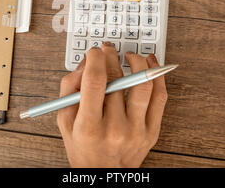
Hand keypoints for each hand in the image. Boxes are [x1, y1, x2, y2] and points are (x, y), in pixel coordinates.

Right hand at [57, 42, 167, 167]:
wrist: (105, 174)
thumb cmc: (83, 148)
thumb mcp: (65, 121)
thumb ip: (69, 89)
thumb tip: (85, 64)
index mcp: (89, 126)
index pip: (95, 81)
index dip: (96, 58)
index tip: (94, 52)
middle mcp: (114, 128)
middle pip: (118, 80)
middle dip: (111, 57)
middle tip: (107, 49)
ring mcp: (136, 130)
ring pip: (143, 84)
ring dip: (138, 62)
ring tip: (130, 56)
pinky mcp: (152, 131)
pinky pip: (160, 97)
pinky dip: (157, 75)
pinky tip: (150, 63)